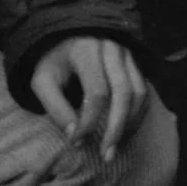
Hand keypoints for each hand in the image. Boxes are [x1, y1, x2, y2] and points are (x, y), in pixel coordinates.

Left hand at [29, 34, 146, 162]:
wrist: (67, 31)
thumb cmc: (54, 59)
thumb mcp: (43, 79)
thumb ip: (55, 107)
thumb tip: (74, 135)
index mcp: (86, 49)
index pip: (96, 92)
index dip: (88, 121)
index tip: (77, 142)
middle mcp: (112, 48)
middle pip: (123, 92)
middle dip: (116, 128)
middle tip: (106, 154)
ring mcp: (127, 53)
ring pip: (138, 92)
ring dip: (130, 123)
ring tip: (115, 145)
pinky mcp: (134, 60)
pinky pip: (143, 89)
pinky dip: (137, 113)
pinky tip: (123, 129)